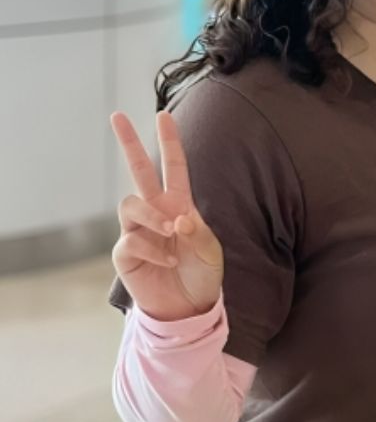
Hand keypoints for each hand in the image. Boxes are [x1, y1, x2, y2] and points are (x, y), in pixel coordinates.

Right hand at [110, 111, 223, 321]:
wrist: (188, 307)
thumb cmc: (202, 274)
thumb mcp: (210, 251)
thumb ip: (197, 232)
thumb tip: (177, 218)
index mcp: (180, 204)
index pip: (173, 166)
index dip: (169, 141)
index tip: (163, 114)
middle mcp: (156, 212)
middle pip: (138, 170)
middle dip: (128, 142)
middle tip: (117, 115)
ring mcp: (137, 230)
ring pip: (131, 204)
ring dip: (151, 217)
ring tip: (171, 234)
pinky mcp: (124, 253)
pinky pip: (131, 240)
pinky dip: (152, 249)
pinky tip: (167, 261)